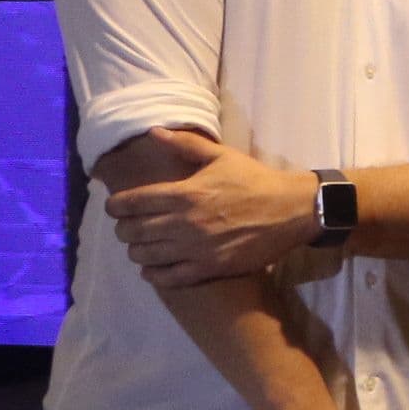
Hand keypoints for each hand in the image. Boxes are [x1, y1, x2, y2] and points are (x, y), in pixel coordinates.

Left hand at [106, 134, 315, 286]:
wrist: (293, 210)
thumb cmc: (255, 180)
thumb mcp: (222, 156)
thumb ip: (184, 144)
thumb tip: (153, 132)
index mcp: (184, 193)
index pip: (131, 203)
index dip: (115, 206)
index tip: (115, 207)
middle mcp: (184, 222)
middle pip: (132, 231)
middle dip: (123, 229)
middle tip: (128, 227)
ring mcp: (196, 248)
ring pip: (145, 255)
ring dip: (136, 251)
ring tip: (141, 246)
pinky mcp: (209, 267)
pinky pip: (167, 277)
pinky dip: (153, 274)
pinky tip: (153, 268)